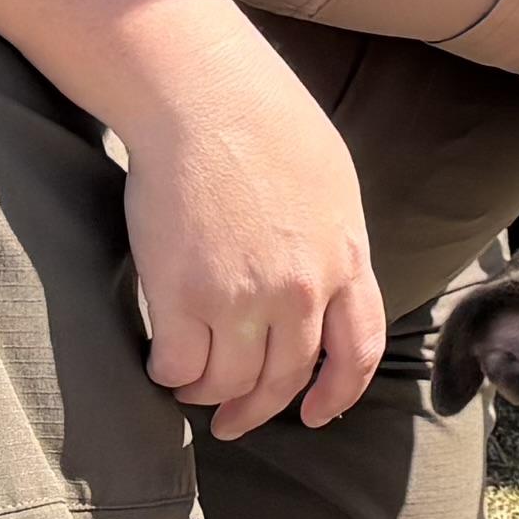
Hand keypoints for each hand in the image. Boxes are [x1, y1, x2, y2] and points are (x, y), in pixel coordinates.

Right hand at [114, 8, 383, 438]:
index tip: (314, 414)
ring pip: (229, 382)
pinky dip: (169, 375)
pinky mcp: (184, 297)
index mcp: (345, 259)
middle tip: (232, 420)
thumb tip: (329, 281)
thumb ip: (334, 242)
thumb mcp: (331, 182)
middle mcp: (302, 291)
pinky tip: (162, 364)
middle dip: (257, 409)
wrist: (204, 97)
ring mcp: (244, 298)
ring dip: (206, 393)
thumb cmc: (265, 120)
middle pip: (285, 378)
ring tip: (189, 385)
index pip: (357, 352)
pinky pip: (179, 366)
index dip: (336, 394)